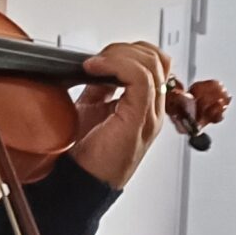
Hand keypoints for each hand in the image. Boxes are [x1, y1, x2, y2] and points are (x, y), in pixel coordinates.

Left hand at [67, 41, 170, 188]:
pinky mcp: (139, 119)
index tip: (99, 57)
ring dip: (118, 55)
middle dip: (124, 49)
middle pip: (156, 60)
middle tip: (97, 59)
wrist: (78, 184)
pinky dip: (116, 64)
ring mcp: (149, 115)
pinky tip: (94, 69)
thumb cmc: (84, 157)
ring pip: (151, 64)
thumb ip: (100, 86)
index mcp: (143, 107)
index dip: (128, 51)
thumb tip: (97, 64)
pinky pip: (141, 78)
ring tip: (94, 64)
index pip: (154, 64)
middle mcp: (151, 110)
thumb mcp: (91, 109)